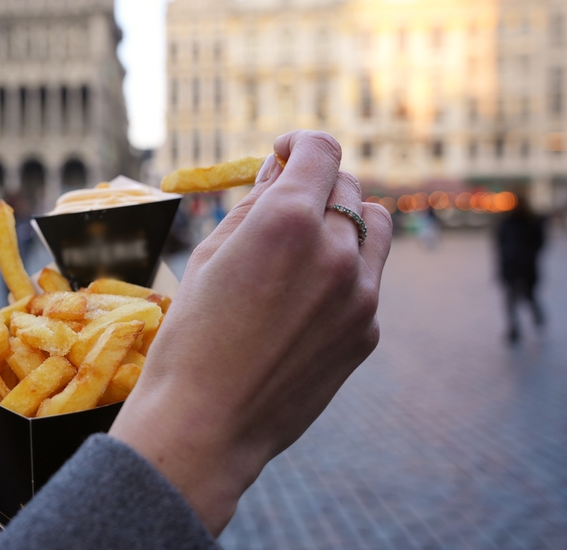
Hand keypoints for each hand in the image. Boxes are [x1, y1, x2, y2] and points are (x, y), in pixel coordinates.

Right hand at [110, 130, 391, 535]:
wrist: (207, 423)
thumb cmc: (192, 335)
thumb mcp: (210, 255)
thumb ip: (255, 203)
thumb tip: (282, 170)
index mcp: (289, 221)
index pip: (321, 149)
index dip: (299, 143)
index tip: (284, 152)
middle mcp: (337, 251)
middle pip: (346, 185)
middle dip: (315, 185)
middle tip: (280, 208)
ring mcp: (362, 295)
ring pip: (374, 225)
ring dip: (344, 220)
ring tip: (304, 245)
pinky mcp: (368, 331)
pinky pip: (369, 278)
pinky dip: (345, 272)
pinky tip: (302, 302)